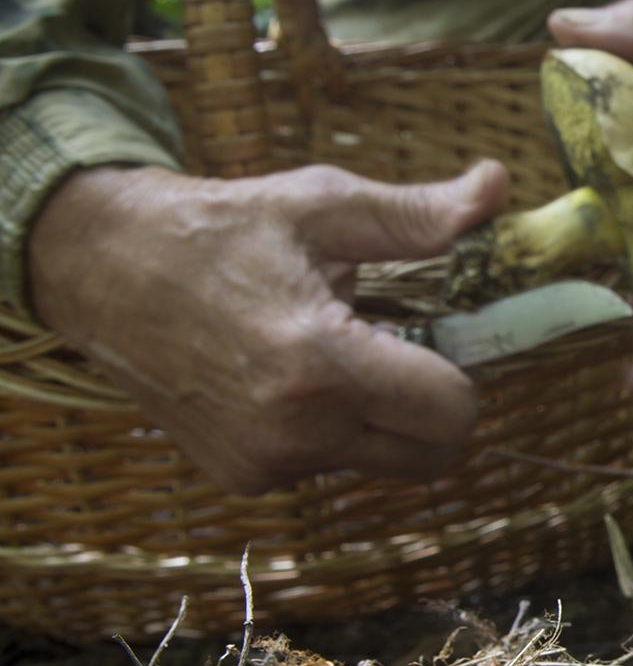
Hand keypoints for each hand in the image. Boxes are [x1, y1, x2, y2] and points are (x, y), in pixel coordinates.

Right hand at [28, 160, 509, 493]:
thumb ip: (420, 213)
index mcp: (320, 362)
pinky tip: (287, 380)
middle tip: (396, 349)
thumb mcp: (323, 206)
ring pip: (382, 462)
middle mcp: (293, 431)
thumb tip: (498, 185)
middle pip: (431, 455)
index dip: (460, 374)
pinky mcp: (241, 479)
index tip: (433, 336)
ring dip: (379, 419)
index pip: (451, 412)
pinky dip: (331, 432)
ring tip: (327, 354)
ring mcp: (264, 464)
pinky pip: (328, 467)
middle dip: (433, 406)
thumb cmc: (220, 229)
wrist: (102, 269)